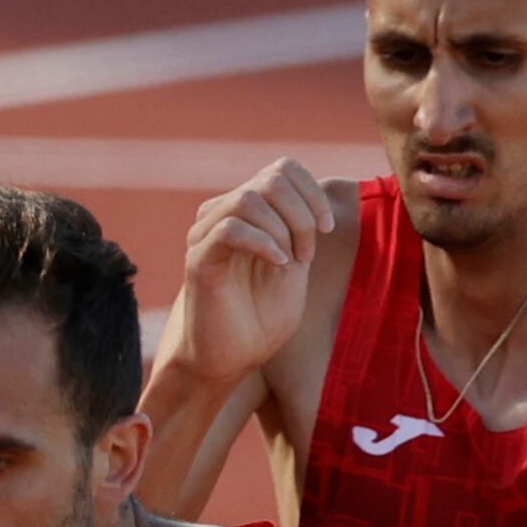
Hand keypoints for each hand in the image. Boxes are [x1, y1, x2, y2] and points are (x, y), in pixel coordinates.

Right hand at [172, 162, 335, 389]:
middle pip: (271, 179)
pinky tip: (278, 266)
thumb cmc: (262, 318)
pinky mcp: (199, 258)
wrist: (233, 358)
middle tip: (306, 256)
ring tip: (289, 265)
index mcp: (250, 211)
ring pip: (249, 200)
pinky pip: (230, 229)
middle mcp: (225, 213)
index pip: (282, 168)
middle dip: (301, 216)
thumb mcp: (295, 266)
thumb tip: (320, 201)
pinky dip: (263, 243)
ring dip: (282, 232)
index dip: (313, 193)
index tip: (327, 229)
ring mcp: (207, 233)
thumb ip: (303, 231)